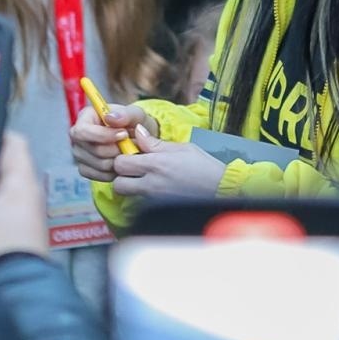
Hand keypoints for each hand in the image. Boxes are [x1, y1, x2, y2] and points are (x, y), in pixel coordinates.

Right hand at [69, 102, 157, 181]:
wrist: (136, 138)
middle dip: (116, 150)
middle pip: (94, 150)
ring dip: (119, 160)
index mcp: (85, 117)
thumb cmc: (133, 123)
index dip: (103, 136)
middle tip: (131, 145)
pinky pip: (101, 176)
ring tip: (129, 151)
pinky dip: (116, 171)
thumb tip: (110, 118)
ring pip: (99, 165)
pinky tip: (123, 161)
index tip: (124, 135)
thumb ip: (126, 114)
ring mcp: (79, 154)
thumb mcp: (135, 114)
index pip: (83, 131)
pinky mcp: (85, 169)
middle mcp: (78, 137)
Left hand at [110, 125, 225, 197]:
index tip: (131, 153)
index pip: (121, 162)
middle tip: (132, 168)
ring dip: (129, 186)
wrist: (220, 189)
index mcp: (156, 164)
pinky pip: (139, 202)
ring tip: (141, 178)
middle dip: (121, 175)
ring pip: (126, 195)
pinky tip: (153, 188)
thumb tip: (137, 132)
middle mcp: (151, 184)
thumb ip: (155, 143)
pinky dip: (140, 195)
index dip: (122, 156)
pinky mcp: (158, 208)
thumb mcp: (181, 148)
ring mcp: (154, 199)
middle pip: (117, 183)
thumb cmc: (203, 166)